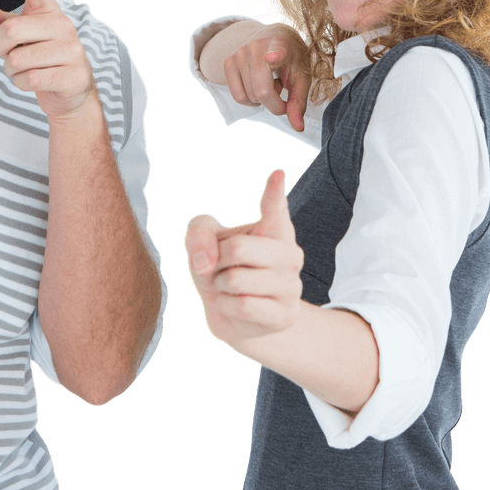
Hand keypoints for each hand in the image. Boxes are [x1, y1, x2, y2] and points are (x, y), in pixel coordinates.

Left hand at [0, 0, 94, 119]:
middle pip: (12, 30)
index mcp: (50, 12)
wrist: (71, 89)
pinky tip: (33, 80)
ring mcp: (71, 51)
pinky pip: (32, 79)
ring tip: (23, 68)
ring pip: (18, 60)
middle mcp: (63, 27)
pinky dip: (22, 83)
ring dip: (11, 70)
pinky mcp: (73, 76)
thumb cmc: (42, 57)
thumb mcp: (20, 37)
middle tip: (4, 53)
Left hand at [184, 169, 303, 344]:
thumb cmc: (220, 267)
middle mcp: (289, 254)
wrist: (231, 316)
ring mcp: (291, 285)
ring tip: (230, 287)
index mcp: (274, 228)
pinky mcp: (284, 314)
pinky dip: (226, 306)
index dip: (274, 192)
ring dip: (221, 287)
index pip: (274, 207)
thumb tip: (205, 264)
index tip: (276, 173)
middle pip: (237, 248)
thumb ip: (198, 234)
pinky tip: (235, 306)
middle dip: (216, 260)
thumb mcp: (202, 241)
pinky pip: (242, 305)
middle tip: (222, 267)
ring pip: (236, 280)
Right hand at [223, 26, 310, 132]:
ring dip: (262, 99)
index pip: (277, 52)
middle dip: (274, 104)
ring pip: (249, 97)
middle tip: (282, 92)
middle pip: (261, 92)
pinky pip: (238, 96)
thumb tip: (298, 128)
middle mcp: (256, 47)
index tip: (272, 58)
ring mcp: (239, 54)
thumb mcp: (301, 78)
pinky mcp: (228, 62)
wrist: (274, 36)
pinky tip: (257, 84)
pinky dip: (249, 99)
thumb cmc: (291, 59)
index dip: (275, 56)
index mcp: (281, 46)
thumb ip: (299, 102)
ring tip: (269, 82)